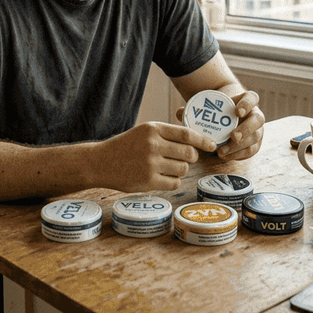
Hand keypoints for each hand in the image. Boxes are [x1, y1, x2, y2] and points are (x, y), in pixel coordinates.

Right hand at [96, 122, 216, 191]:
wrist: (100, 162)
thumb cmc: (126, 146)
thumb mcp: (144, 132)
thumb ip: (167, 134)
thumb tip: (196, 141)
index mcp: (153, 129)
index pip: (186, 134)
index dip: (203, 140)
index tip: (212, 145)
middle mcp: (152, 145)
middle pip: (189, 153)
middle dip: (191, 157)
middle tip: (184, 158)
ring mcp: (150, 164)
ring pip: (183, 169)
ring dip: (180, 170)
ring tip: (167, 168)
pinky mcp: (148, 181)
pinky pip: (174, 183)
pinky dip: (172, 181)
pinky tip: (162, 178)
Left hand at [174, 90, 264, 160]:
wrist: (225, 118)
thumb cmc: (217, 109)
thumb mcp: (209, 106)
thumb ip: (195, 108)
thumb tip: (180, 112)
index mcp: (246, 101)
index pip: (252, 98)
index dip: (247, 104)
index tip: (237, 111)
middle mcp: (254, 115)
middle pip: (258, 120)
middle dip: (246, 129)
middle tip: (233, 136)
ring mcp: (256, 130)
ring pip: (255, 138)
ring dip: (240, 147)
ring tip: (223, 152)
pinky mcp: (254, 143)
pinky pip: (250, 151)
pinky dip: (238, 155)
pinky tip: (225, 156)